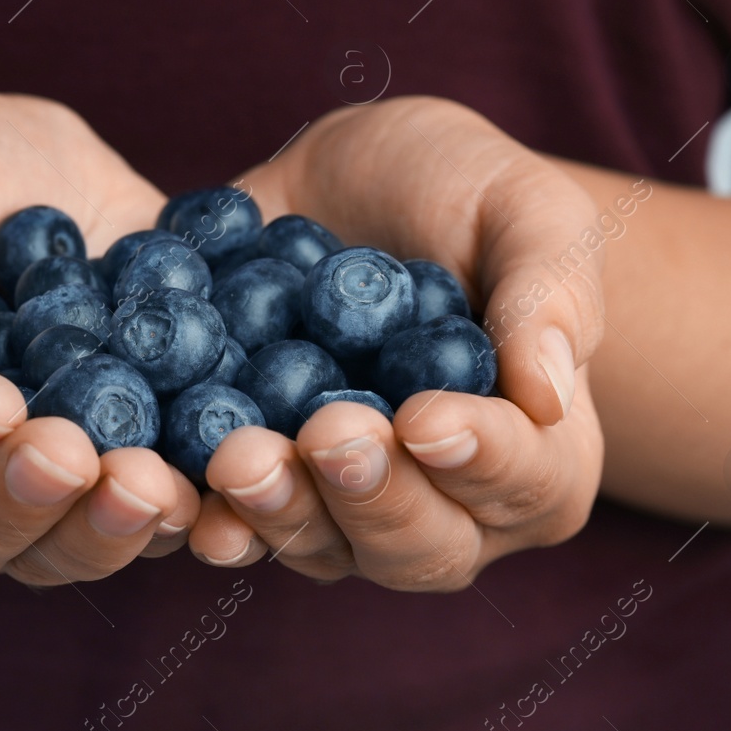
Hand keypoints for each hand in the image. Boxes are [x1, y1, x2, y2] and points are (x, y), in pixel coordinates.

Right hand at [0, 94, 199, 583]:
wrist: (43, 190)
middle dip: (15, 502)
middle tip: (73, 457)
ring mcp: (13, 513)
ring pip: (46, 556)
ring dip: (100, 531)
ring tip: (153, 485)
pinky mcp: (102, 502)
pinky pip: (135, 533)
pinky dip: (176, 520)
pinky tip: (211, 490)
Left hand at [188, 97, 605, 588]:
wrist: (345, 183)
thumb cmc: (463, 189)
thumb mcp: (523, 208)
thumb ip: (550, 292)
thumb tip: (550, 397)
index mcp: (538, 451)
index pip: (526, 480)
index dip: (480, 459)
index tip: (426, 419)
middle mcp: (448, 504)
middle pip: (421, 544)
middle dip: (370, 496)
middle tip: (327, 434)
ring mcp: (347, 510)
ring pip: (324, 548)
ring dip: (281, 512)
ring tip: (239, 457)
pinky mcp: (264, 488)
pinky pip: (238, 525)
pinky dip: (210, 518)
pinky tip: (180, 499)